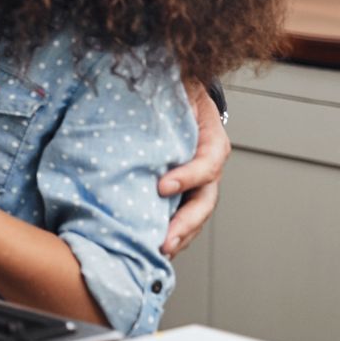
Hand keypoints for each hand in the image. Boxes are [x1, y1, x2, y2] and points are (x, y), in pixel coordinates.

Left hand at [159, 81, 229, 255]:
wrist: (178, 93)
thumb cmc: (177, 91)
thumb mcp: (181, 88)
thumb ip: (167, 94)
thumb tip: (128, 89)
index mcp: (211, 140)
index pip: (207, 162)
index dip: (188, 176)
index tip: (162, 187)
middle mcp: (207, 165)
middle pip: (204, 200)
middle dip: (185, 223)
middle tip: (165, 241)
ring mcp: (197, 182)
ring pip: (195, 215)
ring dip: (179, 236)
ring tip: (160, 252)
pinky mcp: (181, 191)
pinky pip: (179, 214)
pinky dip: (169, 232)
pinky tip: (151, 247)